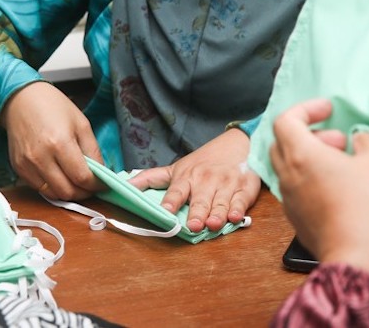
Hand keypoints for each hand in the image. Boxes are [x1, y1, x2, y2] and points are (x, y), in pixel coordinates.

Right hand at [0, 81, 102, 200]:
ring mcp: (27, 165)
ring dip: (68, 193)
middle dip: (84, 193)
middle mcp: (41, 157)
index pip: (82, 178)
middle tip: (91, 186)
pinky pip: (39, 188)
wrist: (21, 100)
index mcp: (60, 143)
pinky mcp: (18, 168)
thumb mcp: (82, 124)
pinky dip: (52, 187)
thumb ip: (93, 151)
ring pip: (53, 194)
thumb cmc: (53, 107)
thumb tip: (101, 174)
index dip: (97, 185)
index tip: (103, 184)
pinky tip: (59, 176)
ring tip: (76, 182)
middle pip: (67, 191)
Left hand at [127, 128, 259, 232]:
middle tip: (192, 225)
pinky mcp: (245, 188)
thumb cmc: (204, 161)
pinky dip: (238, 209)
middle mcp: (206, 181)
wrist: (238, 143)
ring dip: (217, 214)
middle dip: (196, 213)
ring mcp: (226, 184)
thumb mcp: (177, 168)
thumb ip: (151, 178)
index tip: (165, 211)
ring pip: (220, 203)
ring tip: (212, 224)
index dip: (171, 202)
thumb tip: (123, 185)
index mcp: (187, 177)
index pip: (176, 191)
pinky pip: (241, 201)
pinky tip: (235, 216)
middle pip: (200, 201)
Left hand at [270, 99, 368, 280]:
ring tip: (343, 163)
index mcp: (300, 155)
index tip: (328, 110)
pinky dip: (312, 178)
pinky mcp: (296, 219)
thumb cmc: (368, 205)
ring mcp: (289, 200)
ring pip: (288, 166)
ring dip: (311, 156)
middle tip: (339, 139)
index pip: (285, 119)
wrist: (359, 255)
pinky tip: (340, 187)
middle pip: (282, 141)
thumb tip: (360, 140)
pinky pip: (297, 188)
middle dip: (309, 133)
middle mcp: (287, 175)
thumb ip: (368, 138)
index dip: (306, 108)